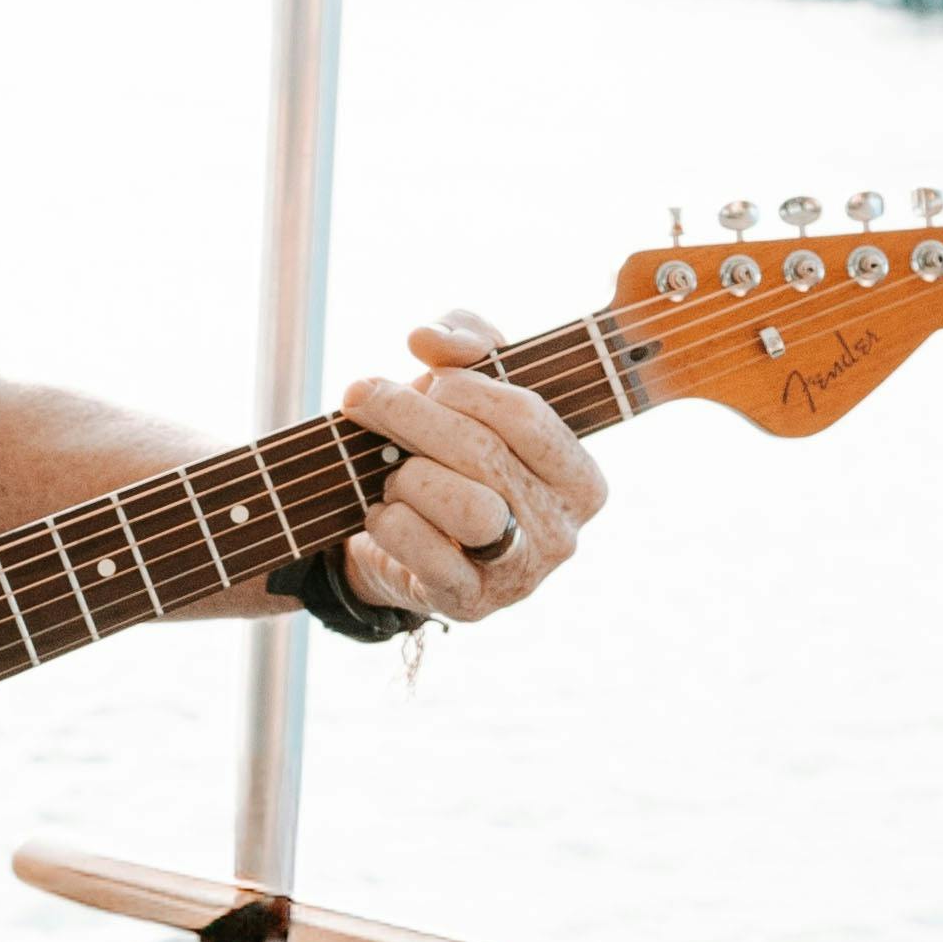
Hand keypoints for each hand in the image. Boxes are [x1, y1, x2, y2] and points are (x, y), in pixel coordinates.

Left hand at [333, 313, 608, 626]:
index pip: (527, 415)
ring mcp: (520, 574)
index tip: (427, 376)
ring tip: (392, 472)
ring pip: (467, 508)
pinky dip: (390, 521)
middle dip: (409, 414)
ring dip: (409, 475)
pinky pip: (425, 551)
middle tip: (362, 395)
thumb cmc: (448, 453)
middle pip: (484, 454)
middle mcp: (562, 531)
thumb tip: (430, 338)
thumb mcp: (466, 386)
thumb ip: (465, 341)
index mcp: (580, 478)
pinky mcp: (469, 603)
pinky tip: (383, 511)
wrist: (404, 542)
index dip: (465, 388)